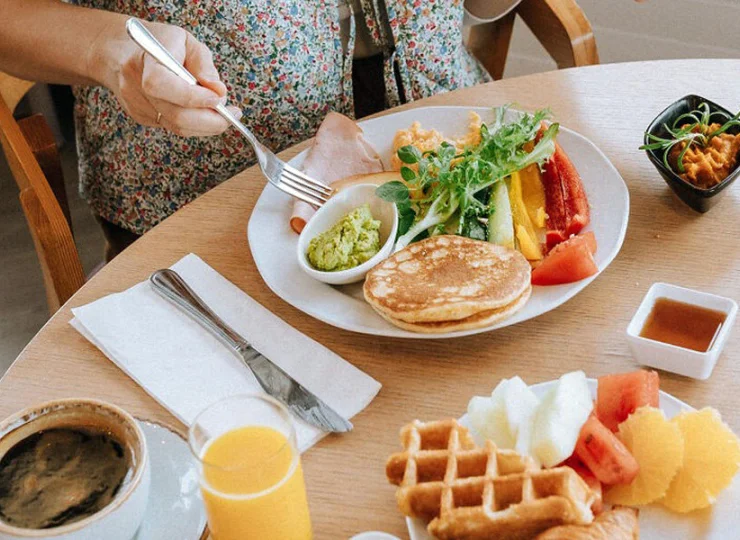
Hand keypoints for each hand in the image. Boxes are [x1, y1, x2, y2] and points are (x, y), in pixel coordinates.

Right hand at [97, 20, 240, 136]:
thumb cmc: (159, 43)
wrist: (118, 51)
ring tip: (221, 113)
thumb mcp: (186, 42)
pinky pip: (172, 127)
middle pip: (176, 116)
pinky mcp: (139, 116)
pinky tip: (200, 111)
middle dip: (210, 121)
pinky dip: (192, 123)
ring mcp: (135, 104)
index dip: (194, 97)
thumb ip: (204, 66)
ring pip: (177, 127)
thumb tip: (219, 91)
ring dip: (205, 125)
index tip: (220, 99)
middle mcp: (135, 84)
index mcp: (145, 59)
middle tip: (231, 115)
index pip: (164, 85)